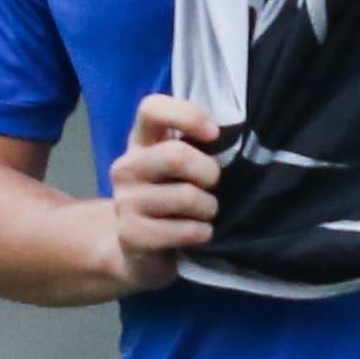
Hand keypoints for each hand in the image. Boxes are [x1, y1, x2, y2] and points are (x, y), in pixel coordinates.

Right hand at [110, 93, 223, 288]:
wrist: (140, 250)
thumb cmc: (173, 198)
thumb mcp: (182, 167)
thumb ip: (198, 147)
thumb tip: (234, 137)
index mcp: (141, 141)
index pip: (152, 108)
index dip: (188, 116)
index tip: (213, 134)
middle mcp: (126, 167)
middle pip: (176, 155)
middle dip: (209, 173)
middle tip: (214, 186)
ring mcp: (124, 201)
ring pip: (186, 196)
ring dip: (209, 208)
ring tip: (206, 214)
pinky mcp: (131, 234)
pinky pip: (184, 230)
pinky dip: (202, 233)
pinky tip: (200, 234)